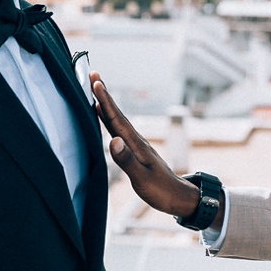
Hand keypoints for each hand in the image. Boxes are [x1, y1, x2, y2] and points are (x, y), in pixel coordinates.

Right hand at [90, 72, 206, 219]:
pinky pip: (119, 129)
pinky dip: (109, 118)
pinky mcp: (135, 149)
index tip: (95, 82)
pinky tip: (105, 116)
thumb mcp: (142, 178)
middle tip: (93, 74)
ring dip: (106, 103)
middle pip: (116, 113)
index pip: (117, 118)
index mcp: (136, 144)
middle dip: (104, 94)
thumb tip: (113, 140)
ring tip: (96, 89)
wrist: (178, 197)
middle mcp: (135, 139)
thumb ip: (127, 160)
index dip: (105, 101)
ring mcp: (136, 143)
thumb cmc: (160, 190)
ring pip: (117, 119)